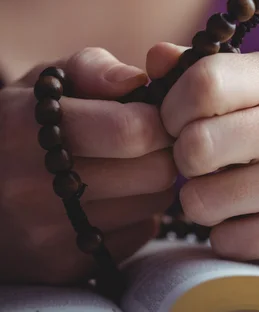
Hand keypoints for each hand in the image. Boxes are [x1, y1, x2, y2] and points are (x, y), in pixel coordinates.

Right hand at [0, 48, 174, 284]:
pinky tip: (112, 198)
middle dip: (164, 150)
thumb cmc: (19, 125)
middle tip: (149, 141)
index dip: (160, 119)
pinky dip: (139, 213)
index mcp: (25, 129)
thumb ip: (93, 69)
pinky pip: (141, 233)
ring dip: (153, 181)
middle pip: (157, 171)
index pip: (133, 130)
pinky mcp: (67, 265)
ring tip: (126, 166)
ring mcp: (50, 234)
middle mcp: (33, 188)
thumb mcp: (44, 83)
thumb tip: (139, 81)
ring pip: (156, 204)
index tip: (156, 114)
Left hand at [147, 43, 258, 278]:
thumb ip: (201, 72)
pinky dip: (228, 235)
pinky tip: (253, 220)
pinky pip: (227, 241)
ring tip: (231, 192)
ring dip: (203, 202)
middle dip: (184, 160)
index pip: (206, 82)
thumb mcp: (253, 92)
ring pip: (202, 201)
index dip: (172, 109)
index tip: (178, 124)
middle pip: (197, 144)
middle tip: (203, 162)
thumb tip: (157, 58)